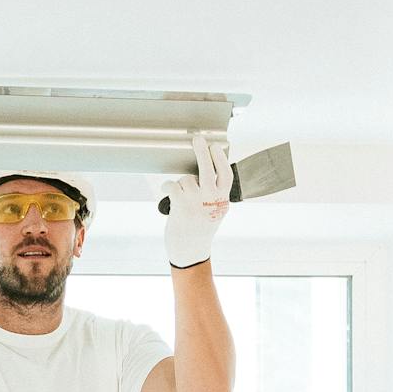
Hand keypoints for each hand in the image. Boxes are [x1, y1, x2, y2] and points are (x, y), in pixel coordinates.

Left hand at [157, 131, 232, 267]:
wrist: (190, 252)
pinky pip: (173, 185)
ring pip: (186, 179)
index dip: (220, 159)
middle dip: (202, 151)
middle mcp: (211, 199)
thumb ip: (215, 194)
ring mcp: (196, 202)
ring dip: (181, 185)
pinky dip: (167, 186)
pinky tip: (167, 191)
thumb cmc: (201, 230)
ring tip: (181, 198)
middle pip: (207, 169)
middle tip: (197, 139)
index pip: (225, 175)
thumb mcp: (215, 212)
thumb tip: (208, 170)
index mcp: (222, 200)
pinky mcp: (181, 205)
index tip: (215, 147)